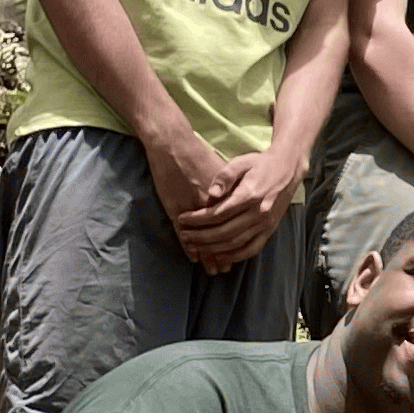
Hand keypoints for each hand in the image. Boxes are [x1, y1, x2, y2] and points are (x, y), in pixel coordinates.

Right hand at [139, 131, 243, 258]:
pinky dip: (189, 246)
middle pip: (222, 236)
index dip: (236, 241)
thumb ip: (232, 189)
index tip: (237, 254)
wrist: (173, 143)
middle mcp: (212, 205)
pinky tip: (193, 256)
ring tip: (211, 268)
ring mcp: (193, 208)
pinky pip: (184, 234)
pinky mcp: (176, 208)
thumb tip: (240, 205)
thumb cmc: (198, 152)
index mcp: (226, 195)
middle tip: (223, 269)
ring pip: (204, 238)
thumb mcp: (225, 167)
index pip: (234, 225)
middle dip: (222, 254)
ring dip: (207, 253)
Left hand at [178, 141, 304, 270]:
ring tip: (195, 247)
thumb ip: (225, 176)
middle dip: (200, 237)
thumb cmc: (261, 164)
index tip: (182, 219)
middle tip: (184, 236)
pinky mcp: (270, 230)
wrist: (288, 168)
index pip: (218, 214)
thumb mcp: (241, 162)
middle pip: (224, 232)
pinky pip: (252, 249)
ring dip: (213, 249)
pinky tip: (220, 257)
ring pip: (235, 243)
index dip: (197, 219)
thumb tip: (212, 193)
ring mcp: (265, 224)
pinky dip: (235, 256)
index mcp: (249, 195)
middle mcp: (258, 213)